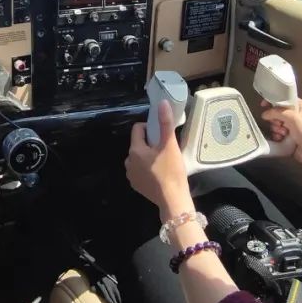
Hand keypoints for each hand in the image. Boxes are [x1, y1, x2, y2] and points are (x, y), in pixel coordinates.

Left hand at [126, 101, 192, 220]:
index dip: (150, 129)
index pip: (138, 129)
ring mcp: (131, 175)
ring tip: (164, 163)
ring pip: (139, 157)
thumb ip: (165, 123)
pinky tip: (160, 174)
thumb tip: (162, 103)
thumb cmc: (171, 171)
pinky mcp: (136, 185)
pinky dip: (148, 169)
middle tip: (165, 150)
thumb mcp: (170, 145)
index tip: (162, 136)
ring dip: (149, 157)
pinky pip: (140, 170)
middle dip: (150, 144)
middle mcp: (129, 161)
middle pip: (138, 144)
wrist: (172, 199)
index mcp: (135, 150)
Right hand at [260, 97, 301, 168]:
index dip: (274, 100)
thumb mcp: (293, 118)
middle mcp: (298, 115)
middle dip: (275, 118)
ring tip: (282, 133)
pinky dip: (277, 135)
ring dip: (276, 128)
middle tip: (279, 124)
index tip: (264, 104)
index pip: (285, 99)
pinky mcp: (291, 137)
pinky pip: (279, 133)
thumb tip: (265, 114)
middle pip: (279, 112)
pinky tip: (280, 139)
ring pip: (277, 123)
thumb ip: (277, 112)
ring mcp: (294, 127)